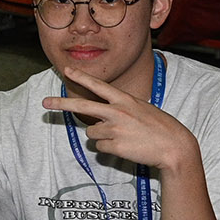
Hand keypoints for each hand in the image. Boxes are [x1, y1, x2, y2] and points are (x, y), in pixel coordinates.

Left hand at [39, 68, 197, 174]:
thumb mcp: (142, 109)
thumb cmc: (161, 127)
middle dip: (61, 104)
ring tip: (122, 137)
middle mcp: (116, 111)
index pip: (98, 85)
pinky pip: (100, 148)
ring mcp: (114, 128)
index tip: (66, 70)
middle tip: (45, 103)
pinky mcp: (114, 145)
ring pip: (92, 133)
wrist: (174, 146)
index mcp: (124, 100)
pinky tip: (125, 147)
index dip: (81, 77)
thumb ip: (122, 109)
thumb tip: (103, 119)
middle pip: (82, 106)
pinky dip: (109, 149)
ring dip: (101, 137)